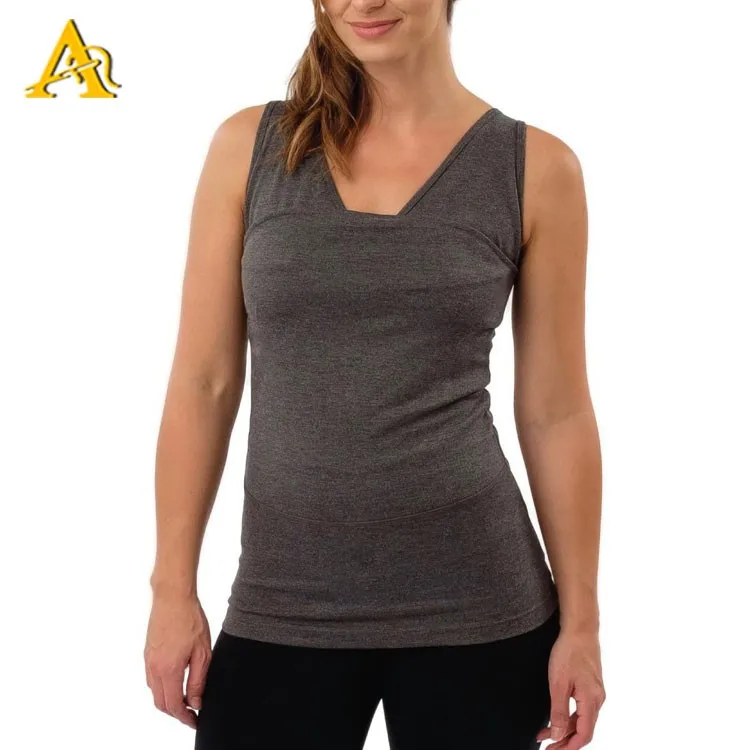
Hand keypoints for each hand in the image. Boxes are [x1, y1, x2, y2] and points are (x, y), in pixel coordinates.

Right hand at [144, 591, 211, 728]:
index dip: (184, 718)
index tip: (194, 721)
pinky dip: (162, 687)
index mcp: (168, 670)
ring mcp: (148, 660)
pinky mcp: (147, 652)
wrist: (172, 597)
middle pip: (160, 703)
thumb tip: (195, 703)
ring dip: (167, 700)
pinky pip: (151, 678)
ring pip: (154, 692)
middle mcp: (153, 668)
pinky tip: (175, 680)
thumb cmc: (190, 619)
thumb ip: (197, 681)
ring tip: (185, 698)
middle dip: (175, 712)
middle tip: (191, 712)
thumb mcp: (202, 652)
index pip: (173, 706)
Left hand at [536, 627, 605, 748]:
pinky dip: (568, 716)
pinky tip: (555, 718)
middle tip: (547, 746)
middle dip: (565, 741)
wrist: (580, 630)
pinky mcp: (590, 686)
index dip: (569, 747)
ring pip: (581, 720)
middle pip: (583, 730)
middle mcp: (597, 700)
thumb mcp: (558, 684)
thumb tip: (557, 734)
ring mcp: (595, 693)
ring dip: (564, 729)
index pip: (584, 735)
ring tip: (544, 734)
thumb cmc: (569, 652)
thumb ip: (558, 711)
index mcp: (591, 701)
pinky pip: (581, 708)